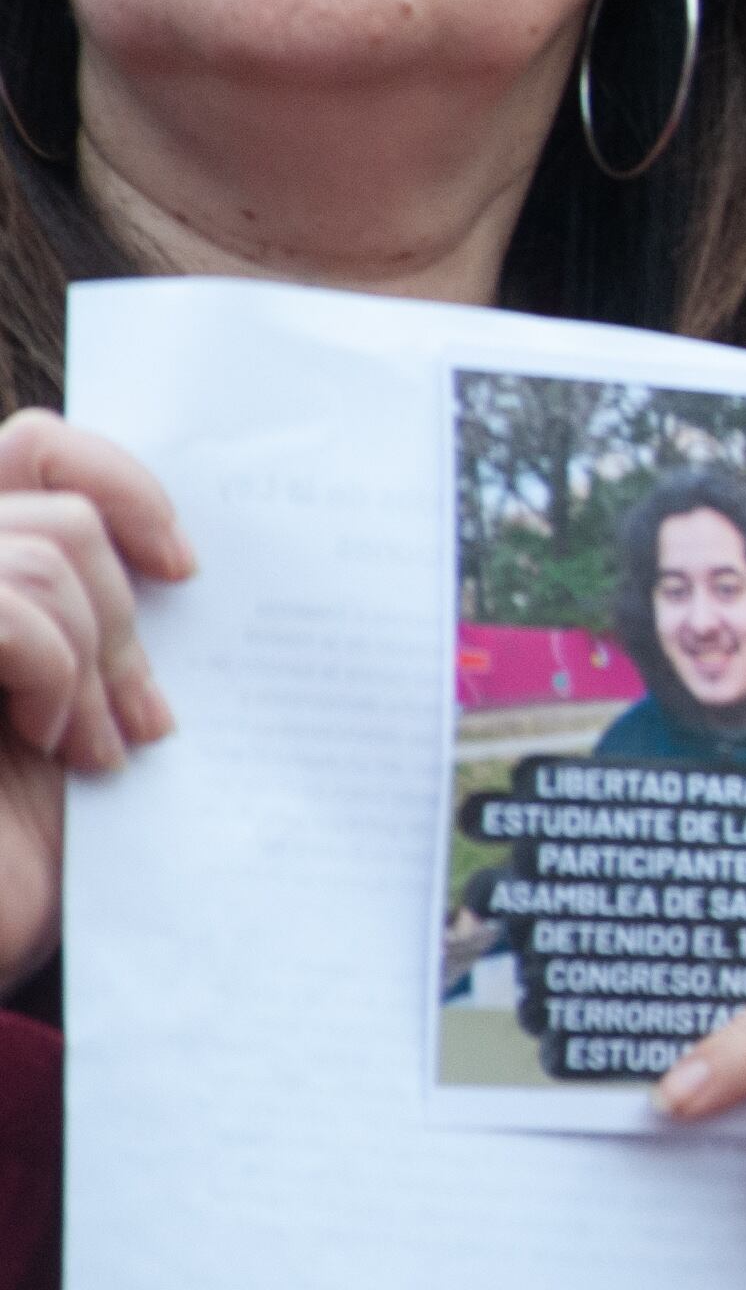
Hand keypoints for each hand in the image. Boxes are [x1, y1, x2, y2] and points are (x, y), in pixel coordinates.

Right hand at [0, 409, 192, 986]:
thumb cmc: (16, 844)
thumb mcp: (76, 707)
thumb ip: (95, 617)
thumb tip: (184, 552)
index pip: (34, 445)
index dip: (116, 480)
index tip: (185, 567)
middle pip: (52, 512)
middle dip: (121, 616)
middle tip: (142, 716)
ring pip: (38, 559)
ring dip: (93, 662)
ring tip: (92, 747)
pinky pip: (9, 608)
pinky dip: (50, 672)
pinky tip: (45, 744)